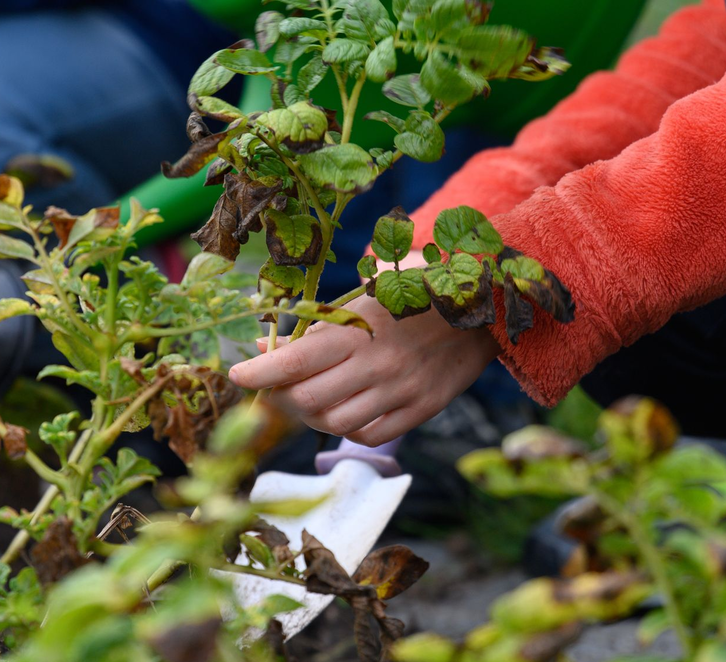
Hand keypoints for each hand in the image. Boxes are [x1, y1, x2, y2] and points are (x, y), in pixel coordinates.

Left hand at [229, 292, 502, 446]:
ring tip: (307, 398)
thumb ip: (318, 320)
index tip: (236, 374)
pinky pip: (369, 435)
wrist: (488, 304)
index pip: (294, 360)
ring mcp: (401, 391)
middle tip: (271, 386)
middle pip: (306, 401)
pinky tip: (344, 408)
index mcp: (361, 327)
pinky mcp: (422, 410)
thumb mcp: (369, 290)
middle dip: (278, 397)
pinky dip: (346, 428)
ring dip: (310, 415)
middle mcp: (378, 364)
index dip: (258, 372)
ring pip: (334, 424)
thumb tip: (264, 346)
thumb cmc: (419, 289)